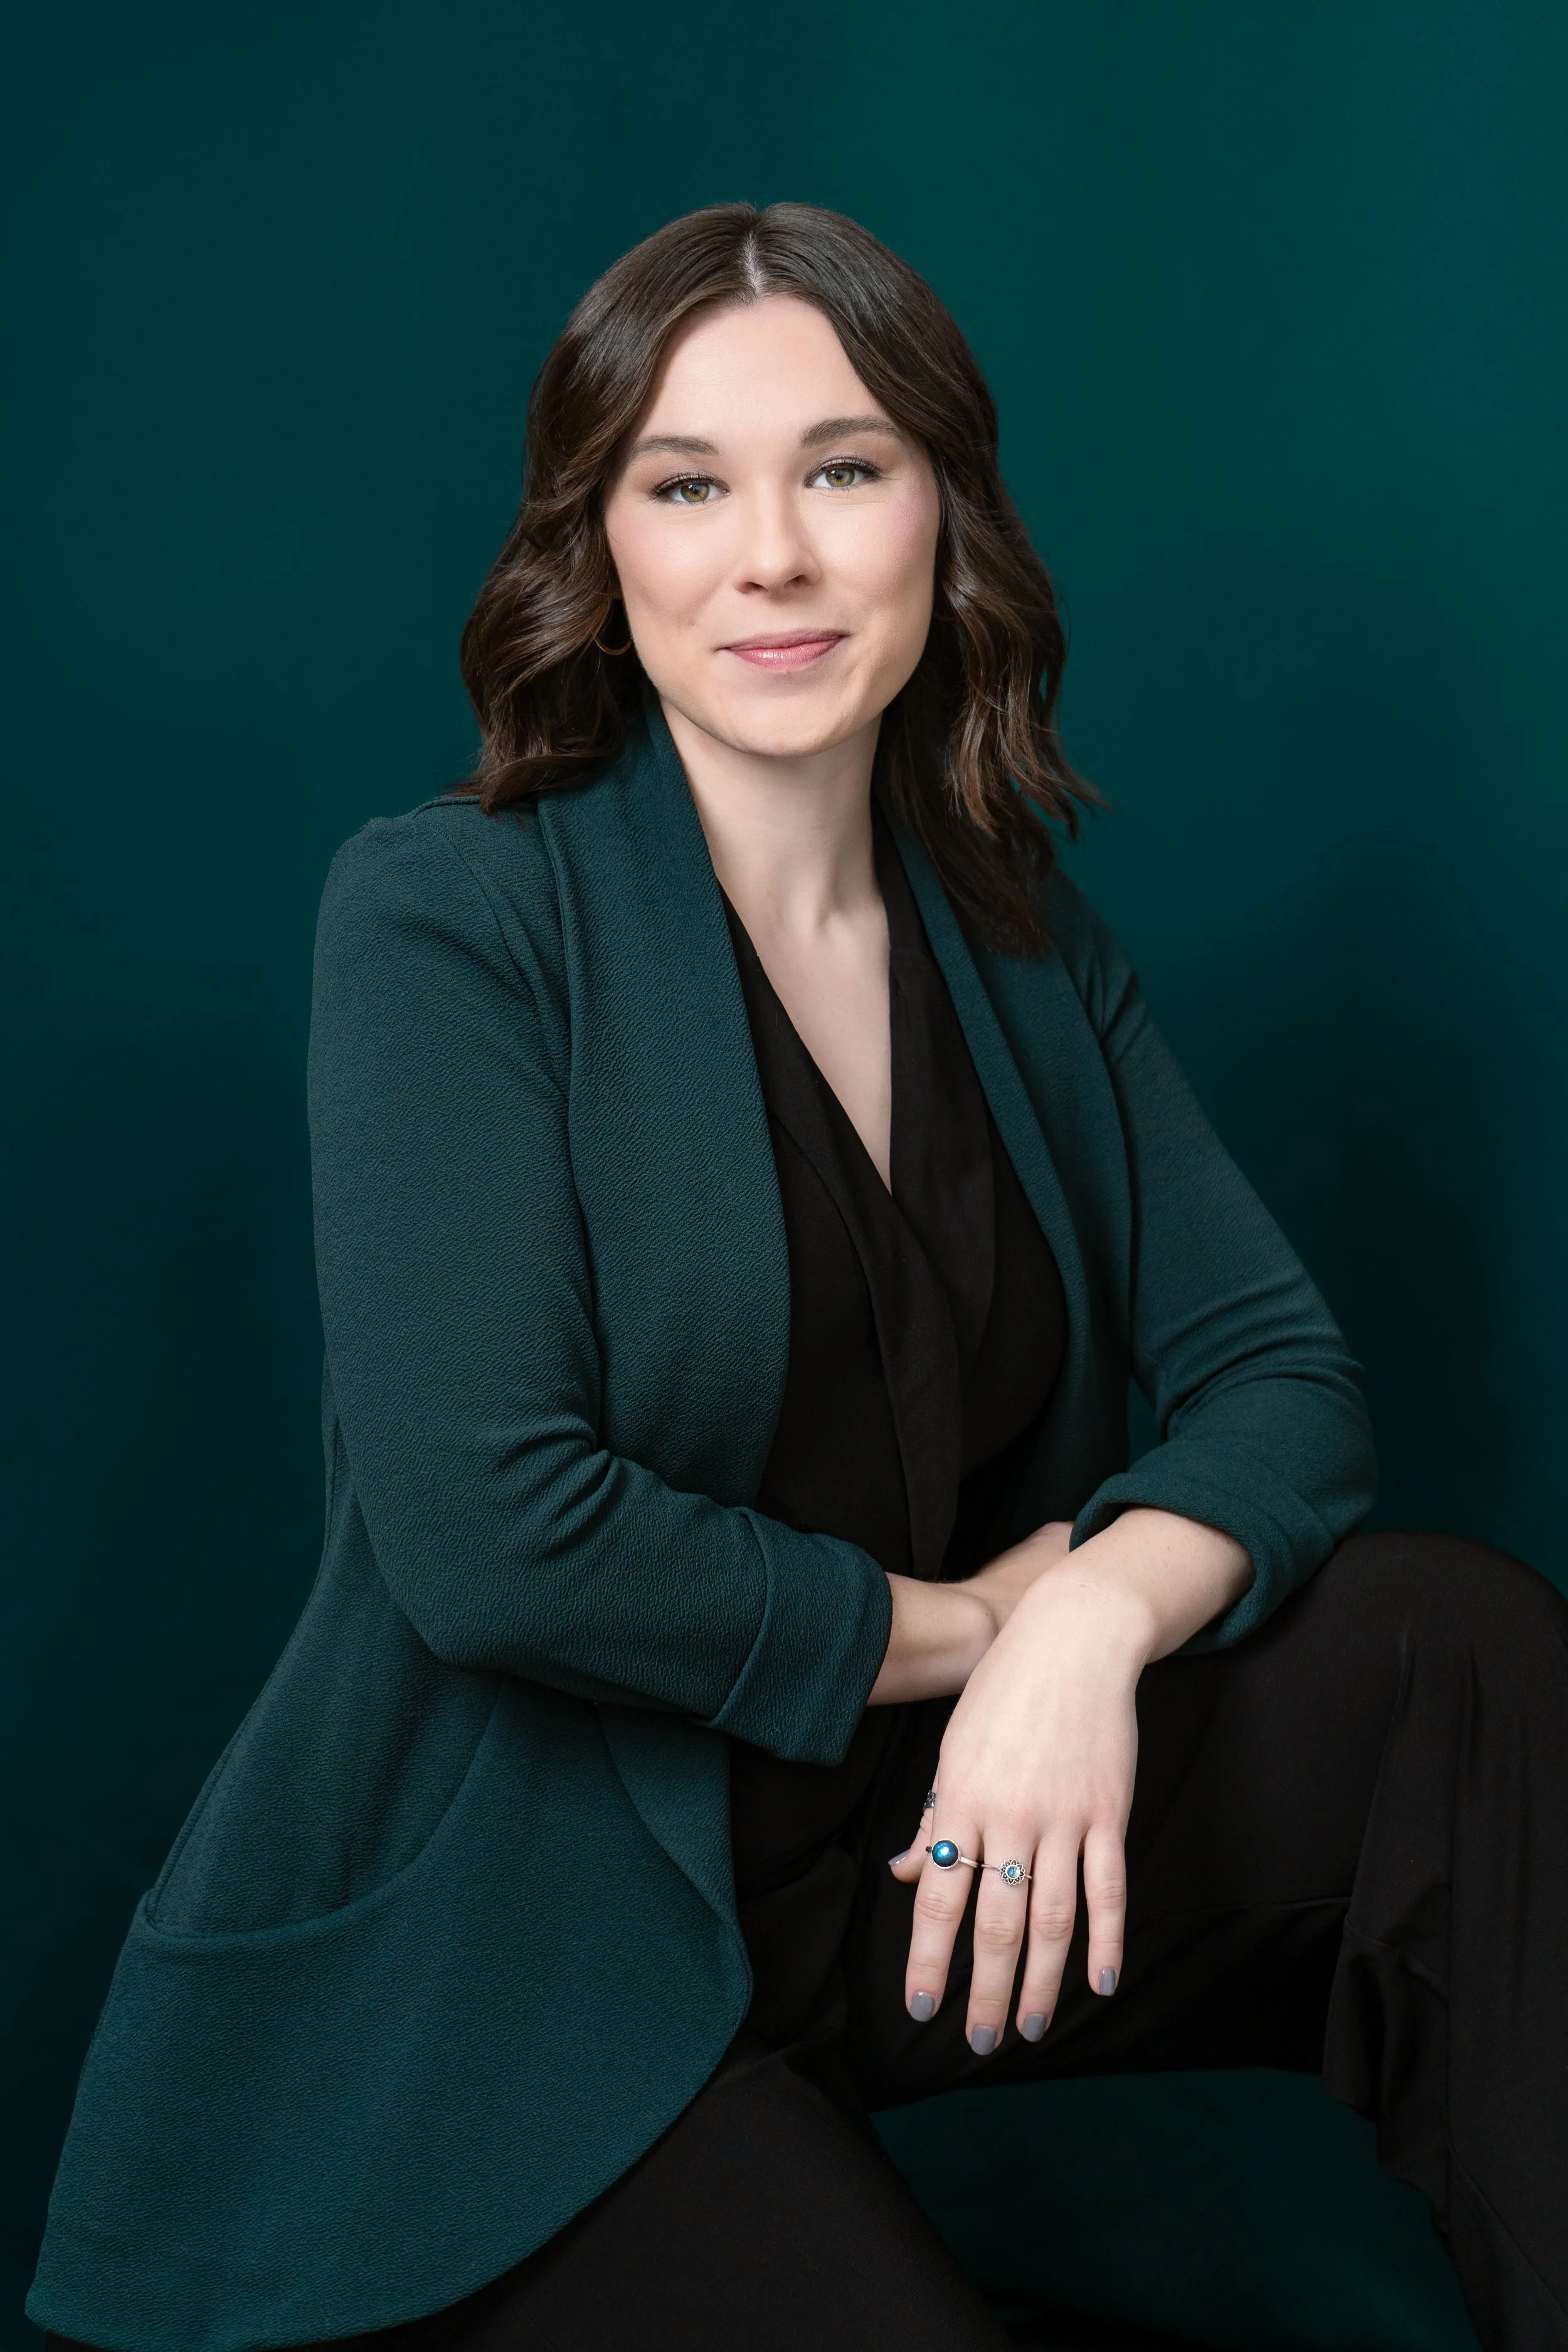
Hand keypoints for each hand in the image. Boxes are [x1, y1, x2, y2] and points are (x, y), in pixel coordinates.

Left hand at [887, 1508, 1251, 2046]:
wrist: (1074, 1640)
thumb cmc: (1004, 1691)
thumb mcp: (955, 1748)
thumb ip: (937, 1818)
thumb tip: (906, 1875)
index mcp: (962, 1802)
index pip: (940, 1900)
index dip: (931, 1959)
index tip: (923, 2007)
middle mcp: (1011, 1817)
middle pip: (995, 1923)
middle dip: (983, 1990)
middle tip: (978, 2043)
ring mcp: (1065, 1818)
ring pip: (1051, 1920)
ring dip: (1040, 1983)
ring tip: (1028, 2030)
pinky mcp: (1109, 1812)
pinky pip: (1109, 1889)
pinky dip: (1107, 1941)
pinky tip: (1100, 1984)